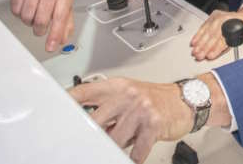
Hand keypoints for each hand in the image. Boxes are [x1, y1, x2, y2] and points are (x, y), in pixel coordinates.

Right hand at [10, 0, 73, 52]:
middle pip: (40, 21)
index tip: (50, 47)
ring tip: (34, 13)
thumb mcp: (65, 4)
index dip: (54, 35)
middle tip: (41, 27)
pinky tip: (26, 6)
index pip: (59, 18)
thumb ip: (66, 24)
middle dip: (39, 29)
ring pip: (26, 17)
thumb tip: (61, 40)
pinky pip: (15, 11)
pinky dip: (19, 13)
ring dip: (29, 21)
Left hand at [70, 78, 190, 162]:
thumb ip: (108, 107)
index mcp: (118, 86)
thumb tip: (86, 124)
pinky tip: (135, 155)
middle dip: (90, 135)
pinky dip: (134, 157)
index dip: (69, 100)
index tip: (57, 111)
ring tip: (123, 142)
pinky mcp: (154, 124)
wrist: (184, 101)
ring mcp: (141, 109)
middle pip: (96, 119)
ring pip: (115, 138)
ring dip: (117, 146)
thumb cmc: (154, 99)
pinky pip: (137, 150)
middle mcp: (128, 95)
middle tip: (85, 144)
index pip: (85, 91)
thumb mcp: (129, 96)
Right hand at [189, 7, 242, 60]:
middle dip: (205, 47)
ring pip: (207, 30)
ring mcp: (219, 16)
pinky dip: (198, 35)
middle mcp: (227, 18)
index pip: (225, 37)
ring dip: (200, 42)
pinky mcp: (213, 16)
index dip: (217, 48)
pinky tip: (194, 42)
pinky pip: (204, 26)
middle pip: (214, 34)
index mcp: (239, 23)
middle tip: (199, 56)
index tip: (211, 56)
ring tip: (195, 52)